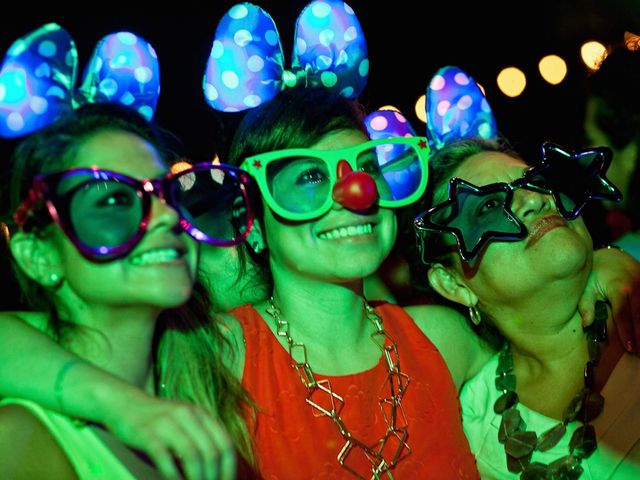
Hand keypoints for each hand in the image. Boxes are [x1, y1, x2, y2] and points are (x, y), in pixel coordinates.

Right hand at [103, 392, 235, 479]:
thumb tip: (216, 471)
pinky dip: (172, 475)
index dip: (229, 469)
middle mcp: (188, 415)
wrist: (125, 403)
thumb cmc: (158, 422)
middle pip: (211, 452)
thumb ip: (200, 440)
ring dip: (196, 478)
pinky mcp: (147, 433)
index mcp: (202, 414)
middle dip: (213, 478)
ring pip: (192, 455)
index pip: (226, 444)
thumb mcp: (185, 423)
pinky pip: (164, 457)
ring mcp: (168, 422)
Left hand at [579, 247, 639, 353]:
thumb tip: (586, 324)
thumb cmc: (595, 275)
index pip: (623, 314)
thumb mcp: (586, 288)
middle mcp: (635, 284)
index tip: (630, 347)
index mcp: (618, 287)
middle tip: (639, 352)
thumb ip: (586, 306)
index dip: (627, 332)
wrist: (610, 257)